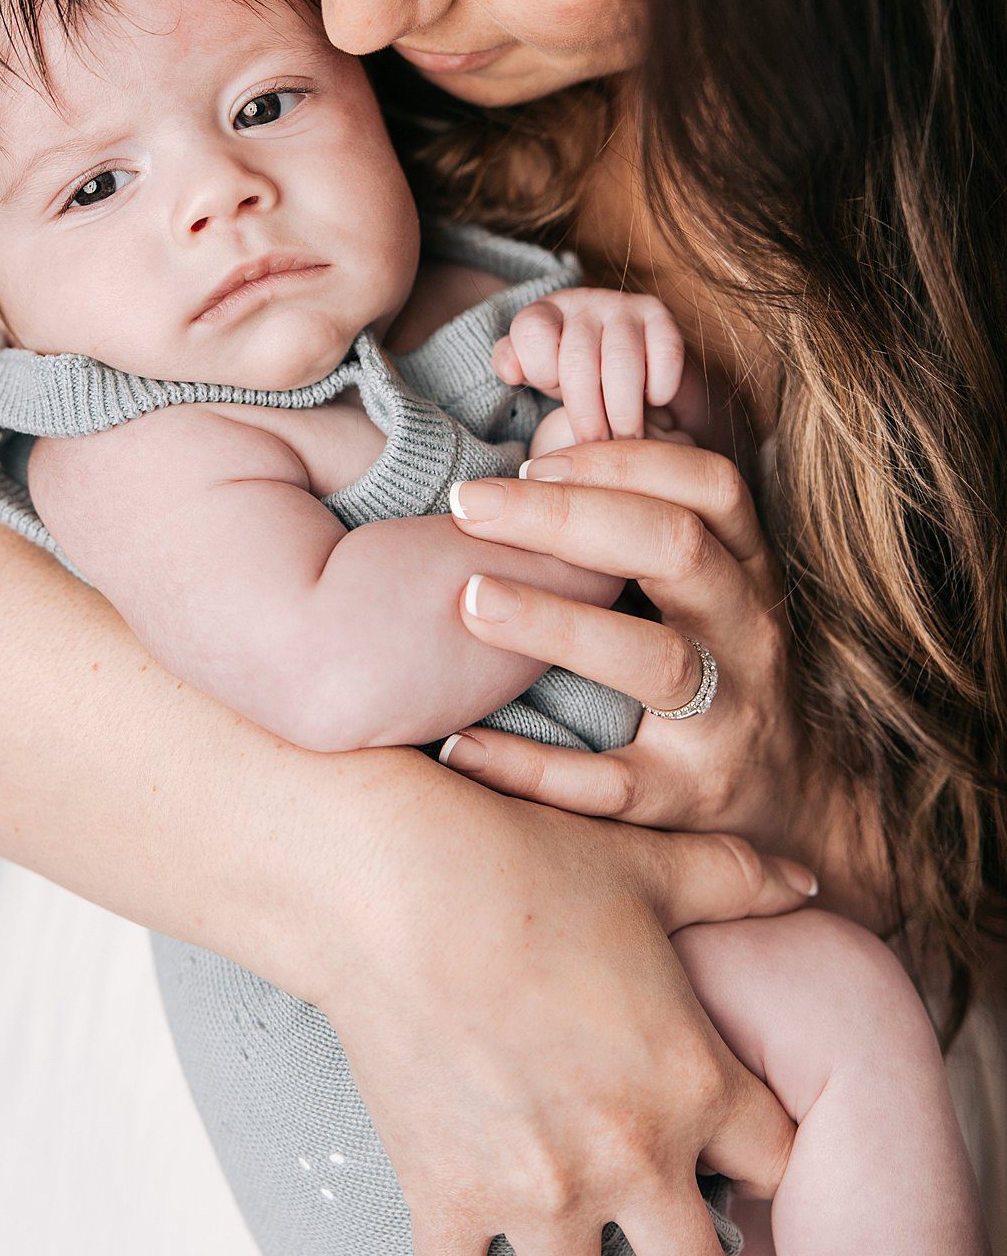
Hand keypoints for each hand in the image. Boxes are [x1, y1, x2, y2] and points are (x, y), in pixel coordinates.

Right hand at [317, 769, 813, 1255]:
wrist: (392, 881)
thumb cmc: (519, 861)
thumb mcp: (647, 864)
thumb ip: (736, 879)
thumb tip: (804, 882)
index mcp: (692, 1080)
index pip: (778, 1169)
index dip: (764, 1165)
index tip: (737, 1161)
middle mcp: (630, 1155)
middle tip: (667, 1248)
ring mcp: (540, 1191)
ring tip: (576, 1255)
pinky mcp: (450, 1199)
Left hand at [443, 438, 806, 859]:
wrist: (796, 804)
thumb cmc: (715, 664)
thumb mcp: (708, 588)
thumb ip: (643, 524)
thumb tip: (534, 451)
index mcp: (747, 570)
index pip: (709, 486)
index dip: (622, 459)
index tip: (530, 461)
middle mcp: (749, 634)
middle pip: (678, 548)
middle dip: (568, 518)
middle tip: (468, 505)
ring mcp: (726, 720)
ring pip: (656, 661)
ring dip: (556, 625)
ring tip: (467, 599)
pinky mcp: (688, 802)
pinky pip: (610, 786)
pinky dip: (532, 769)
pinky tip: (458, 744)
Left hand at [493, 288, 708, 443]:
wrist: (630, 362)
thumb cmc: (572, 374)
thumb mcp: (536, 371)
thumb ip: (512, 365)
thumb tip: (510, 371)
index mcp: (544, 312)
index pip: (532, 331)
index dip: (540, 371)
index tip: (553, 399)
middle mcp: (583, 302)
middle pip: (578, 360)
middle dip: (587, 415)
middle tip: (595, 447)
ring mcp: (625, 307)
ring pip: (622, 361)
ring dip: (624, 411)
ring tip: (626, 440)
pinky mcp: (663, 317)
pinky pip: (665, 354)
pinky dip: (660, 387)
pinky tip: (653, 402)